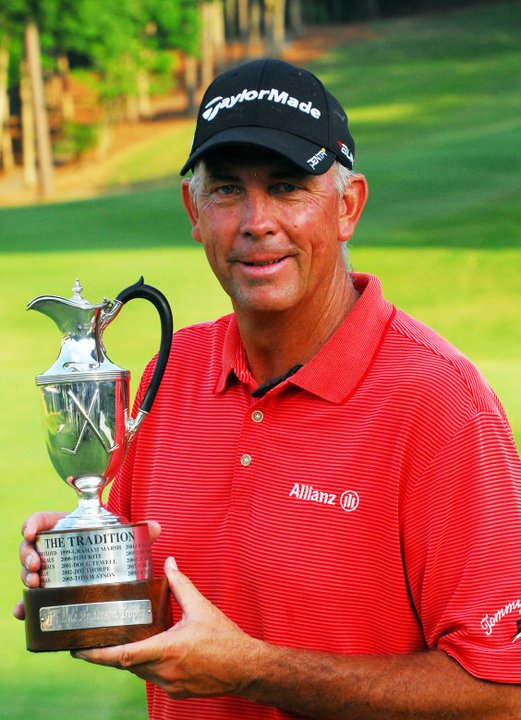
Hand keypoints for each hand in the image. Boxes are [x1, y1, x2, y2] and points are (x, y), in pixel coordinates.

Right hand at [13, 515, 161, 620]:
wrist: (115, 567)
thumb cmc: (115, 545)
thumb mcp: (124, 536)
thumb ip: (140, 530)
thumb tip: (156, 527)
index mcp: (66, 528)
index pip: (41, 521)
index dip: (32, 524)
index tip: (30, 533)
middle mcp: (54, 548)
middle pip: (30, 548)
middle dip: (28, 557)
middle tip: (36, 567)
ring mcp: (50, 571)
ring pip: (29, 572)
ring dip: (26, 578)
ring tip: (34, 585)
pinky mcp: (52, 592)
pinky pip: (33, 599)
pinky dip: (25, 606)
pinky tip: (22, 613)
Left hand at [73, 557, 260, 698]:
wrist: (245, 668)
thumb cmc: (225, 639)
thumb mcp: (201, 608)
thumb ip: (181, 585)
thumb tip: (170, 563)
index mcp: (168, 650)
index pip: (123, 656)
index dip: (97, 654)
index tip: (79, 649)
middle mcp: (165, 671)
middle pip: (125, 665)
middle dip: (108, 654)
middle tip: (91, 640)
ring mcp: (170, 684)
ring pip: (138, 672)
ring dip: (128, 658)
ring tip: (118, 641)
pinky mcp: (176, 691)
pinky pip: (152, 677)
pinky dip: (145, 664)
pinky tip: (148, 650)